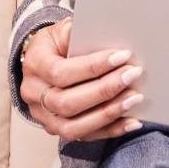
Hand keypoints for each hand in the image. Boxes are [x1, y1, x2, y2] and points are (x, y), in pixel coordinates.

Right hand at [20, 21, 143, 141]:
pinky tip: (132, 121)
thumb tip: (108, 37)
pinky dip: (111, 130)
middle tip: (132, 75)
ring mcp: (43, 117)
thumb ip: (80, 33)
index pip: (61, 72)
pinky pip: (85, 137)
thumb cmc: (56, 44)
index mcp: (35, 66)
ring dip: (108, 113)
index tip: (122, 56)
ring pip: (73, 126)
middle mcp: (34, 95)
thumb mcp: (61, 30)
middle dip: (104, 90)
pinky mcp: (57, 130)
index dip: (93, 67)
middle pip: (67, 103)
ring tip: (134, 98)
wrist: (41, 61)